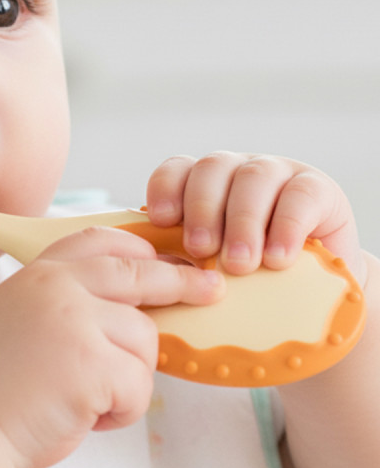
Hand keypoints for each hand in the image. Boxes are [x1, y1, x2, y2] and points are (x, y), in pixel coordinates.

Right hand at [0, 227, 222, 467]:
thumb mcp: (22, 316)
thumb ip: (69, 300)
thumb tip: (136, 304)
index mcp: (39, 273)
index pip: (100, 239)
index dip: (141, 247)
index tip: (168, 257)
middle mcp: (57, 287)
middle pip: (139, 273)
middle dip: (182, 281)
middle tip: (211, 287)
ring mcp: (75, 322)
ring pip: (145, 340)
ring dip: (128, 378)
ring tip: (85, 399)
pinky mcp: (92, 365)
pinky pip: (139, 385)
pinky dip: (121, 411)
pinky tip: (84, 417)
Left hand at [145, 152, 365, 285]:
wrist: (311, 298)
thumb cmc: (243, 284)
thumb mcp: (206, 268)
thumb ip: (177, 263)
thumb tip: (147, 278)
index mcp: (200, 183)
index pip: (176, 170)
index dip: (165, 190)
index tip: (161, 221)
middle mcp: (236, 171)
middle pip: (211, 170)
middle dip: (202, 210)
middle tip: (200, 250)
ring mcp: (278, 173)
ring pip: (253, 178)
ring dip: (242, 221)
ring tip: (239, 264)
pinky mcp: (319, 189)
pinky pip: (301, 196)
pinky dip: (287, 227)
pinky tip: (278, 259)